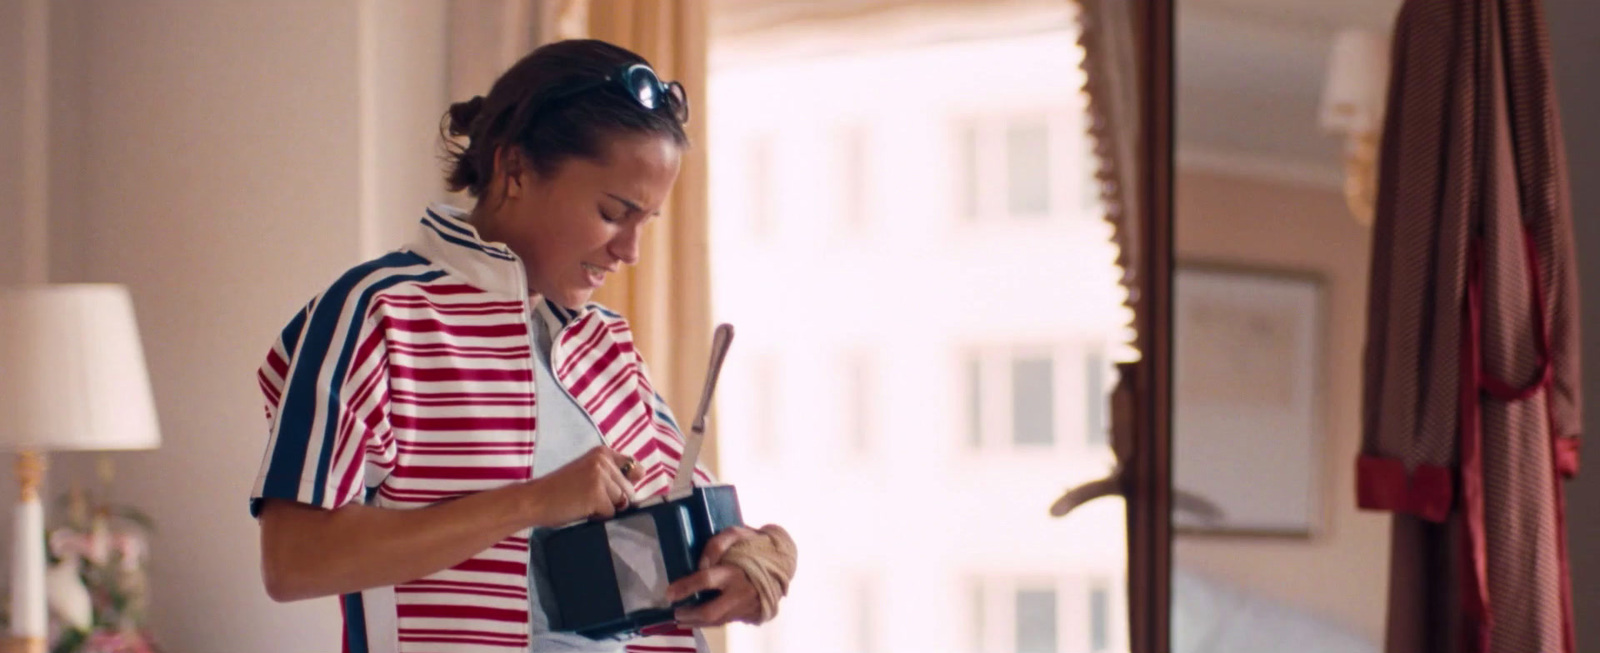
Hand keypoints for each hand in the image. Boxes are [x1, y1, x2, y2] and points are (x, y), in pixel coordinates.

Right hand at [527, 447, 643, 526]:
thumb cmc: (560, 490)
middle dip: (614, 500)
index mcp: (602, 453)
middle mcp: (603, 461)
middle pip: (629, 490)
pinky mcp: (597, 494)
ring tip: (584, 503)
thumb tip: (642, 475)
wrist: (534, 500)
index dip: (625, 484)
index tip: (609, 490)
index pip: (634, 468)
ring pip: (621, 502)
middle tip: (587, 498)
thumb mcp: (588, 473)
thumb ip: (613, 473)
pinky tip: (581, 510)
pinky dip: (598, 517)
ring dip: (606, 508)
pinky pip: (611, 513)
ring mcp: (601, 477)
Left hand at [665, 526, 763, 626]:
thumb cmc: (757, 545)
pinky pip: (726, 621)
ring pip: (717, 621)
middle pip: (710, 611)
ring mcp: (746, 606)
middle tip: (675, 612)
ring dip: (697, 622)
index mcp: (736, 571)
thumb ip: (717, 544)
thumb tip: (701, 565)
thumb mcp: (738, 533)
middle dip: (689, 615)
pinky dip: (710, 622)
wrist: (783, 561)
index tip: (669, 593)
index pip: (706, 580)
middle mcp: (741, 592)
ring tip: (683, 618)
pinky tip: (699, 619)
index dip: (686, 587)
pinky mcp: (750, 614)